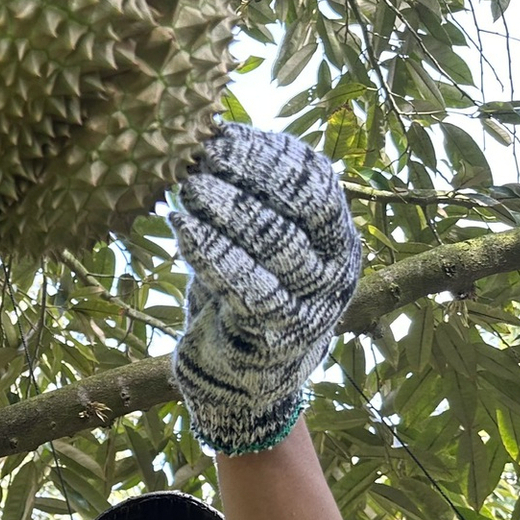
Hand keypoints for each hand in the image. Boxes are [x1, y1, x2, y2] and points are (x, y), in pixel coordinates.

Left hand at [169, 123, 362, 454]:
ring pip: (276, 244)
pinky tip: (184, 229)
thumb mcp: (251, 244)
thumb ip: (245, 199)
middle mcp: (335, 266)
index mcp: (335, 234)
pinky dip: (212, 253)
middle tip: (195, 157)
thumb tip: (208, 137)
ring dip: (226, 211)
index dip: (264, 153)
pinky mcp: (280, 335)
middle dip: (243, 176)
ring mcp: (313, 303)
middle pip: (297, 207)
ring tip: (186, 186)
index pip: (311, 179)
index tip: (217, 135)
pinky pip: (248, 285)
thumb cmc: (241, 299)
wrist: (241, 384)